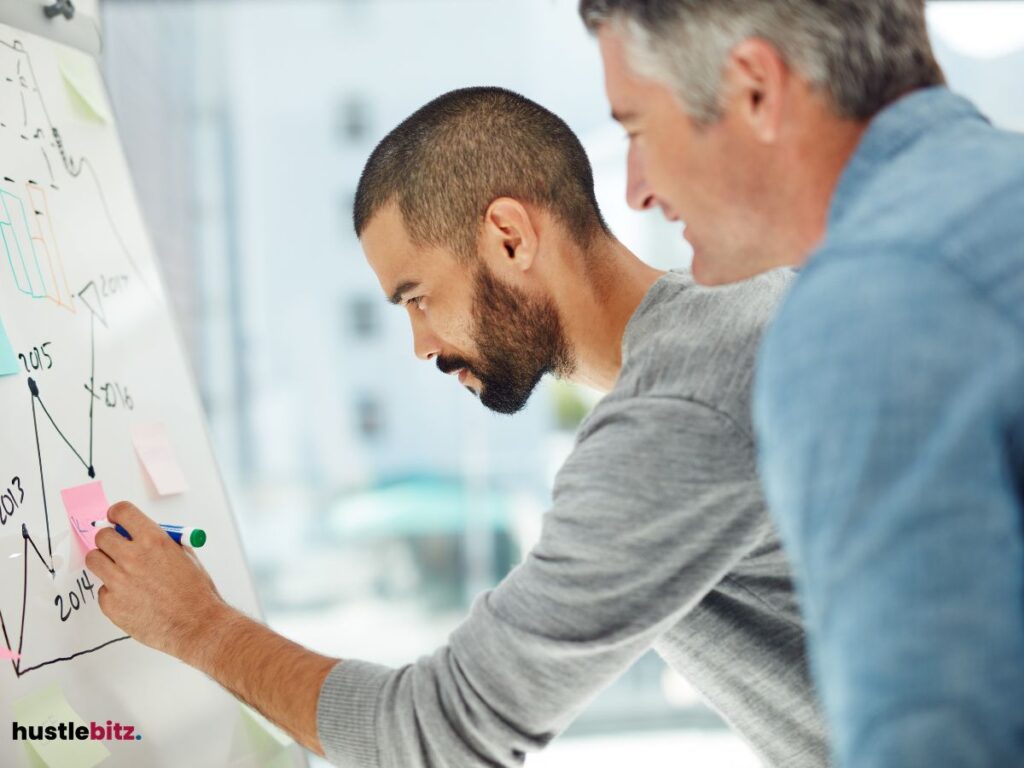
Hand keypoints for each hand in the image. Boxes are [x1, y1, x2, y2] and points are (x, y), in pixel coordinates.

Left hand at [86, 502, 229, 661]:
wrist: (196, 624)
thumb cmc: (195, 593)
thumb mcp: (185, 555)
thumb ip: (161, 542)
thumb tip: (142, 536)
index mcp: (153, 540)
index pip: (122, 512)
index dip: (116, 514)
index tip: (115, 519)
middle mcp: (133, 557)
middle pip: (101, 536)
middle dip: (109, 540)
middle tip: (116, 547)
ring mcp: (118, 581)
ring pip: (93, 560)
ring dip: (104, 562)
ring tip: (120, 571)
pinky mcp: (110, 603)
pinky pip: (102, 589)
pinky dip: (113, 591)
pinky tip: (131, 596)